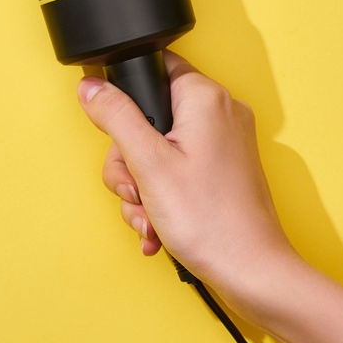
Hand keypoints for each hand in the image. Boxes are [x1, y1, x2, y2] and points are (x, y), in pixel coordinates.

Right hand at [79, 51, 297, 311]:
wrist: (252, 274)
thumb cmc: (211, 222)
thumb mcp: (147, 163)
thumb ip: (115, 117)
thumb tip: (91, 87)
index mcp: (204, 98)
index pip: (152, 68)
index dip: (124, 100)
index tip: (118, 135)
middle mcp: (219, 113)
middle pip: (146, 118)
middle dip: (129, 163)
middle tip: (137, 190)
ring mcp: (222, 143)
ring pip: (154, 150)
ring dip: (140, 188)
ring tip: (149, 215)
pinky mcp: (221, 170)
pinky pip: (174, 170)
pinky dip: (160, 198)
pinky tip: (158, 226)